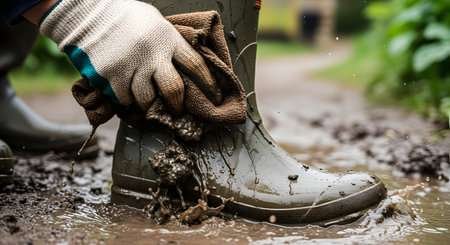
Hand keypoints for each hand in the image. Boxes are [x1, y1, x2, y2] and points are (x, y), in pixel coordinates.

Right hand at [38, 0, 219, 112]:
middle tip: (178, 109)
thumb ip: (169, 42)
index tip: (213, 94)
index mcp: (168, 38)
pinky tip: (126, 92)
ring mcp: (132, 65)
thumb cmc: (126, 17)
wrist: (89, 13)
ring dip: (148, 103)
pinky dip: (126, 99)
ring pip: (147, 99)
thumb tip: (184, 64)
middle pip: (174, 90)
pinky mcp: (111, 75)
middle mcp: (153, 53)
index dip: (207, 83)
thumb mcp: (155, 23)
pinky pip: (124, 98)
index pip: (195, 64)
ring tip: (147, 100)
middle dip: (178, 104)